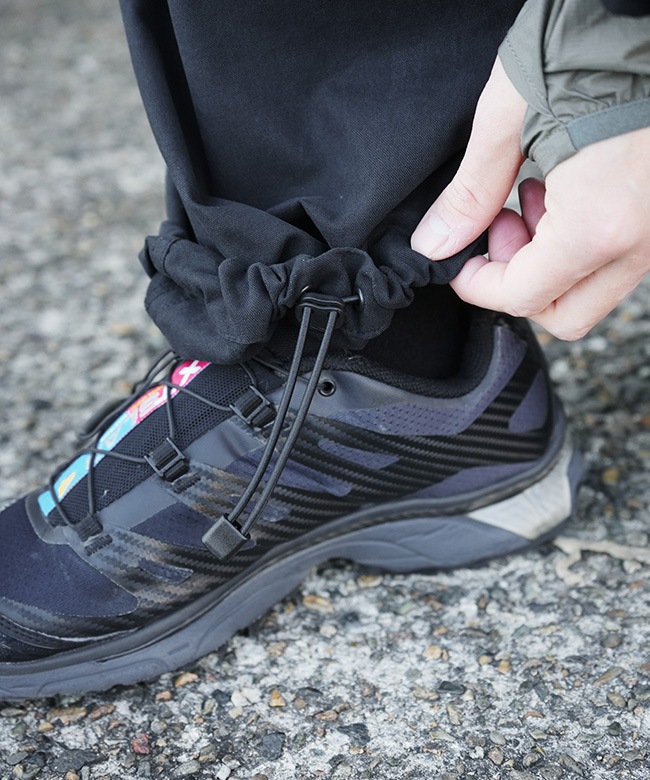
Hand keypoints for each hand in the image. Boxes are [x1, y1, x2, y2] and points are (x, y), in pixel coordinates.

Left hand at [411, 57, 649, 340]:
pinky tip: (564, 189)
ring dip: (549, 262)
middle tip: (498, 229)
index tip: (459, 261)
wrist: (644, 4)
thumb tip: (436, 244)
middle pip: (567, 313)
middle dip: (519, 283)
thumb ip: (471, 195)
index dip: (478, 287)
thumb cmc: (581, 46)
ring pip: (594, 288)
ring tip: (530, 196)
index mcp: (599, 226)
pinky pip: (619, 256)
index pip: (525, 297)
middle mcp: (641, 240)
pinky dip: (581, 242)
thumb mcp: (508, 119)